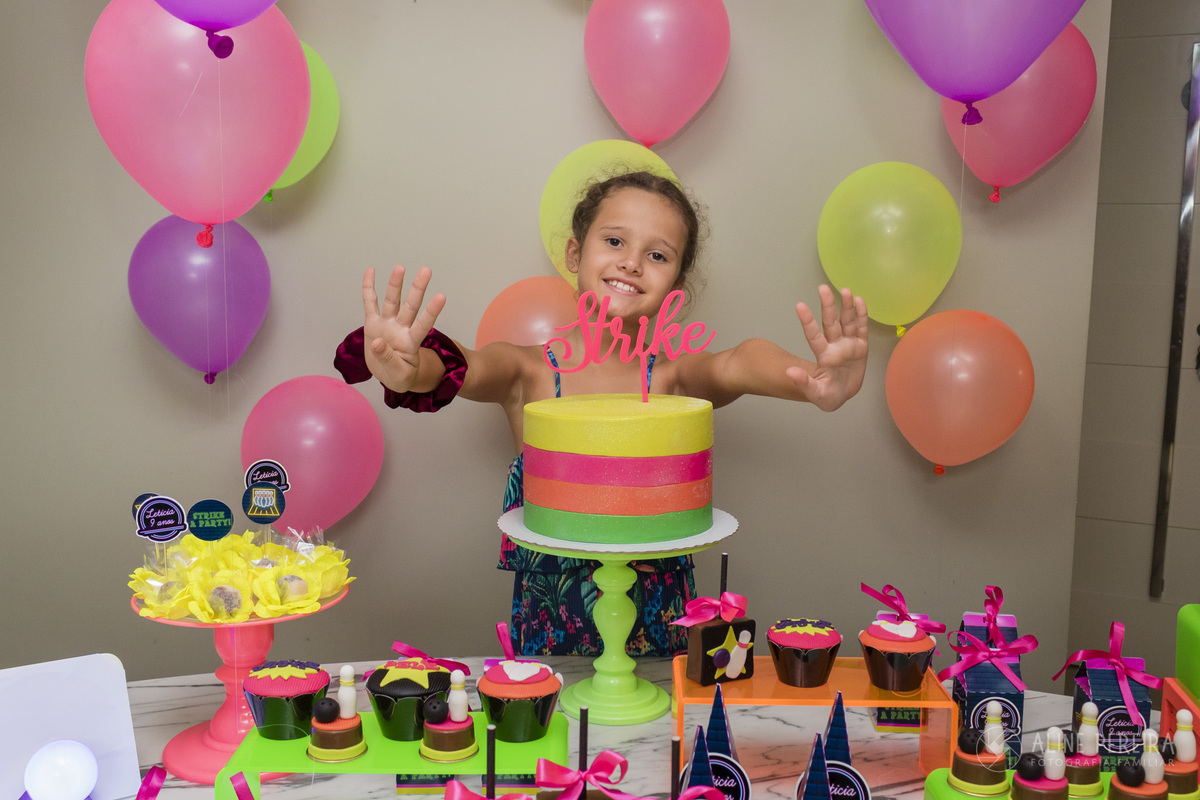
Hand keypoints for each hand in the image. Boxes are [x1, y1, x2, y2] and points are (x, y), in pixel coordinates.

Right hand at [361, 265, 446, 392]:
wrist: (389, 374)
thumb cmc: (400, 375)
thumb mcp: (399, 375)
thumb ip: (389, 360)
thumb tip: (377, 342)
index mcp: (411, 342)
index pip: (423, 325)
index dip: (432, 312)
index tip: (441, 297)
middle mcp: (401, 328)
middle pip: (410, 306)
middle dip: (418, 288)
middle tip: (426, 270)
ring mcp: (387, 324)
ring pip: (392, 301)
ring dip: (395, 284)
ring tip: (400, 268)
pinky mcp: (373, 323)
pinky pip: (370, 303)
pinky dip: (369, 288)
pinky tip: (371, 271)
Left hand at [787, 285, 867, 410]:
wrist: (842, 395)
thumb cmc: (827, 395)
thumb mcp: (816, 394)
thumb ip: (804, 383)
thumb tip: (790, 372)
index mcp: (823, 356)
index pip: (813, 336)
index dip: (808, 322)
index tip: (799, 306)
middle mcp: (835, 346)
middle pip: (830, 323)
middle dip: (827, 306)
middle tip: (822, 288)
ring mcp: (848, 344)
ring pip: (847, 322)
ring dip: (846, 306)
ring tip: (845, 290)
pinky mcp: (861, 346)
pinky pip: (862, 329)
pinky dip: (862, 315)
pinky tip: (860, 301)